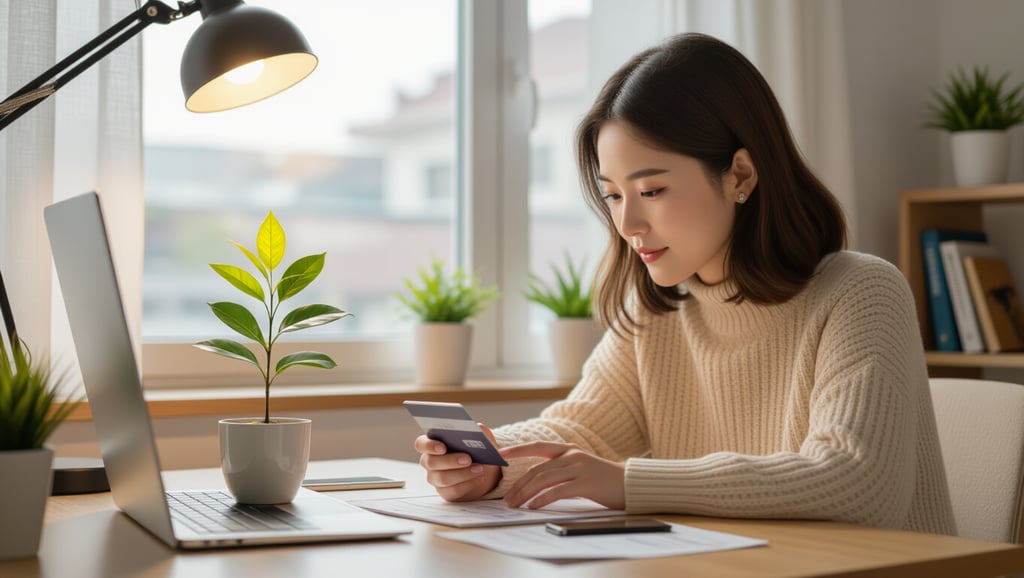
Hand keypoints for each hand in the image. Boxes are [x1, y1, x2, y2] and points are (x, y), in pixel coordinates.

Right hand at [414, 423, 501, 501]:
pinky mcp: (446, 492)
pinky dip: (468, 484)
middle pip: (431, 462)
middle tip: (468, 458)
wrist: (484, 469)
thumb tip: (480, 428)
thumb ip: (479, 431)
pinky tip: (479, 478)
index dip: (429, 445)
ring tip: (480, 468)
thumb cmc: (476, 449)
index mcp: (433, 444)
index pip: (421, 444)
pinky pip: (453, 491)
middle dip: (450, 460)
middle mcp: (430, 461)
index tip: (442, 447)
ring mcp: (436, 478)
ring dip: (463, 473)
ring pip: (443, 478)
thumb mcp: (480, 437)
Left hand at [500, 441, 625, 509]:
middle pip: (538, 469)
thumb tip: (533, 479)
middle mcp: (572, 456)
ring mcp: (580, 468)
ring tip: (516, 504)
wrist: (630, 483)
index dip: (518, 450)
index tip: (501, 454)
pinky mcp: (586, 483)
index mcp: (569, 450)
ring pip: (544, 480)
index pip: (538, 447)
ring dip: (526, 493)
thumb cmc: (603, 479)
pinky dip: (543, 499)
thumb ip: (560, 468)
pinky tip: (534, 506)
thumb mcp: (580, 467)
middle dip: (519, 484)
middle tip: (508, 498)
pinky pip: (558, 491)